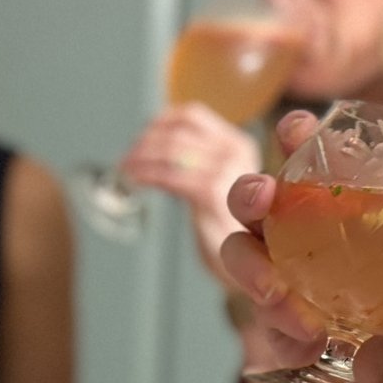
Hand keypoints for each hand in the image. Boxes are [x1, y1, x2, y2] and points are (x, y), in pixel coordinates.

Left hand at [116, 103, 261, 281]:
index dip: (159, 121)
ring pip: (170, 151)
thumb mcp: (221, 184)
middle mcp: (235, 152)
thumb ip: (199, 163)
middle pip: (176, 133)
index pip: (192, 115)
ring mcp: (226, 171)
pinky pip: (169, 175)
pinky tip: (135, 181)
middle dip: (143, 143)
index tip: (141, 135)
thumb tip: (153, 146)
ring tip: (125, 170)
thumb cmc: (230, 228)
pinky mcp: (212, 193)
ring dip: (139, 159)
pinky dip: (145, 174)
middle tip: (126, 159)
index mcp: (238, 143)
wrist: (257, 267)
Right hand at [218, 109, 382, 382]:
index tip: (299, 130)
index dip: (296, 138)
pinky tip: (310, 344)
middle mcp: (304, 239)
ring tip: (286, 299)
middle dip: (250, 192)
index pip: (312, 161)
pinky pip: (260, 324)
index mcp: (346, 213)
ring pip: (240, 256)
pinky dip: (280, 332)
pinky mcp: (275, 331)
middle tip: (264, 201)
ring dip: (256, 272)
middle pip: (255, 199)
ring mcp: (282, 283)